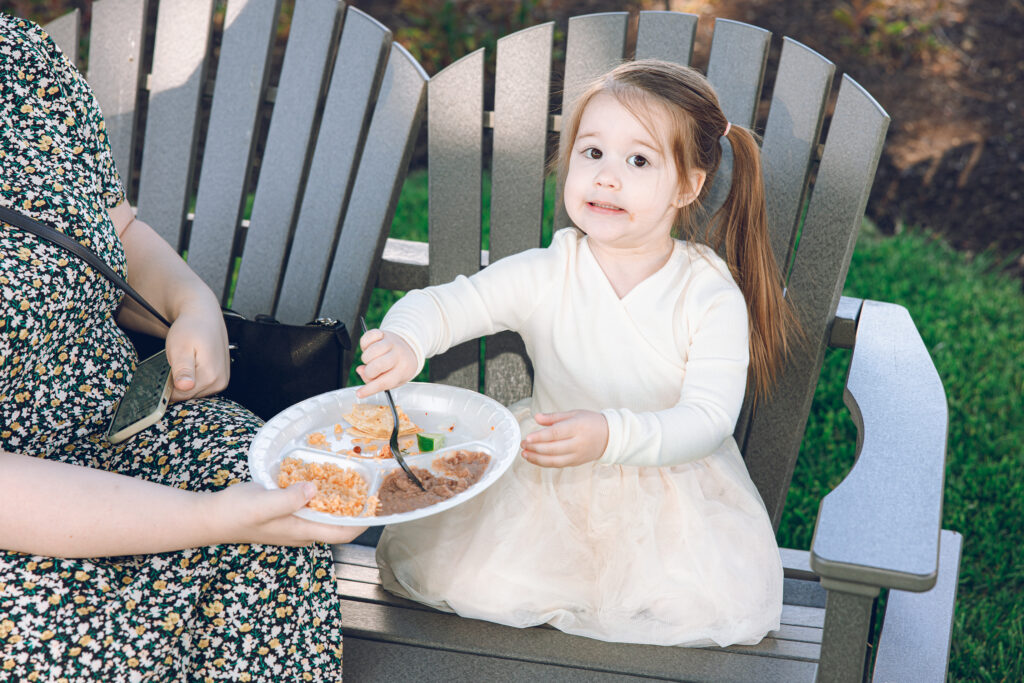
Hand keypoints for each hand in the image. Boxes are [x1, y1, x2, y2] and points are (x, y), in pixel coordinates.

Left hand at [164, 297, 229, 401]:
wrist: (204, 316)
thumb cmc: (191, 328)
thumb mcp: (181, 347)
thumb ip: (183, 369)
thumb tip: (185, 386)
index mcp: (210, 376)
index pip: (181, 395)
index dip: (167, 386)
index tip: (163, 371)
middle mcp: (220, 382)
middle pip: (188, 395)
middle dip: (176, 383)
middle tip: (173, 363)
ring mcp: (221, 381)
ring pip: (194, 392)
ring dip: (183, 381)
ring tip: (182, 362)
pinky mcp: (220, 379)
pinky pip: (201, 386)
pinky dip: (192, 379)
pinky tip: (189, 365)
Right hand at [207, 481, 367, 545]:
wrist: (210, 517)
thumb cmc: (235, 513)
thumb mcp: (262, 503)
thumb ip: (288, 498)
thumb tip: (313, 490)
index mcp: (301, 531)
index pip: (342, 533)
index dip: (363, 522)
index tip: (377, 505)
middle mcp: (302, 529)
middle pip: (337, 523)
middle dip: (355, 507)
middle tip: (368, 484)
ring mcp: (294, 522)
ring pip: (325, 513)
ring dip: (340, 498)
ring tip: (352, 476)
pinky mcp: (286, 512)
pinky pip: (311, 504)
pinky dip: (321, 492)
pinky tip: (321, 475)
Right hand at [354, 328, 417, 397]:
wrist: (409, 348)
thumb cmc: (399, 367)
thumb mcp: (394, 379)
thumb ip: (377, 381)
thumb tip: (360, 370)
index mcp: (403, 370)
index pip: (384, 382)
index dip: (369, 389)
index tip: (359, 394)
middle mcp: (398, 355)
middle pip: (376, 366)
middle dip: (369, 372)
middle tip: (371, 372)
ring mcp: (391, 342)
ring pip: (370, 352)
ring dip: (366, 359)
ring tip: (372, 360)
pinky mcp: (383, 333)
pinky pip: (368, 337)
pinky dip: (365, 344)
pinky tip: (370, 348)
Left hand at [520, 410, 608, 467]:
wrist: (609, 437)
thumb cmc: (590, 422)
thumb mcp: (573, 414)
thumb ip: (554, 417)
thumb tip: (536, 418)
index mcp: (577, 427)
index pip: (556, 433)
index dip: (540, 437)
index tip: (527, 437)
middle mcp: (578, 443)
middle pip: (553, 448)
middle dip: (535, 448)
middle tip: (523, 444)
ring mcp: (577, 455)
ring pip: (554, 460)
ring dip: (537, 458)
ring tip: (525, 454)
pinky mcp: (576, 462)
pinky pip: (558, 465)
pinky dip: (544, 463)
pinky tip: (534, 458)